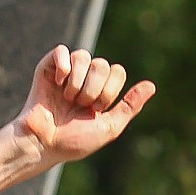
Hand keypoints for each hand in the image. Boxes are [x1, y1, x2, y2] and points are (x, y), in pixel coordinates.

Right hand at [12, 46, 154, 168]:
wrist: (43, 143)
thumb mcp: (109, 127)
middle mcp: (86, 77)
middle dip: (94, 90)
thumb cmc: (74, 141)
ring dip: (78, 82)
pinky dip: (63, 66)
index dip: (109, 91)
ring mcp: (66, 71)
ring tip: (67, 98)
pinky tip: (58, 83)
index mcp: (101, 90)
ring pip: (83, 56)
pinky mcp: (48, 67)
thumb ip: (130, 106)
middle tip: (80, 106)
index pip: (117, 71)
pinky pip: (62, 51)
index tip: (96, 110)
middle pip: (102, 64)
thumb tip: (152, 85)